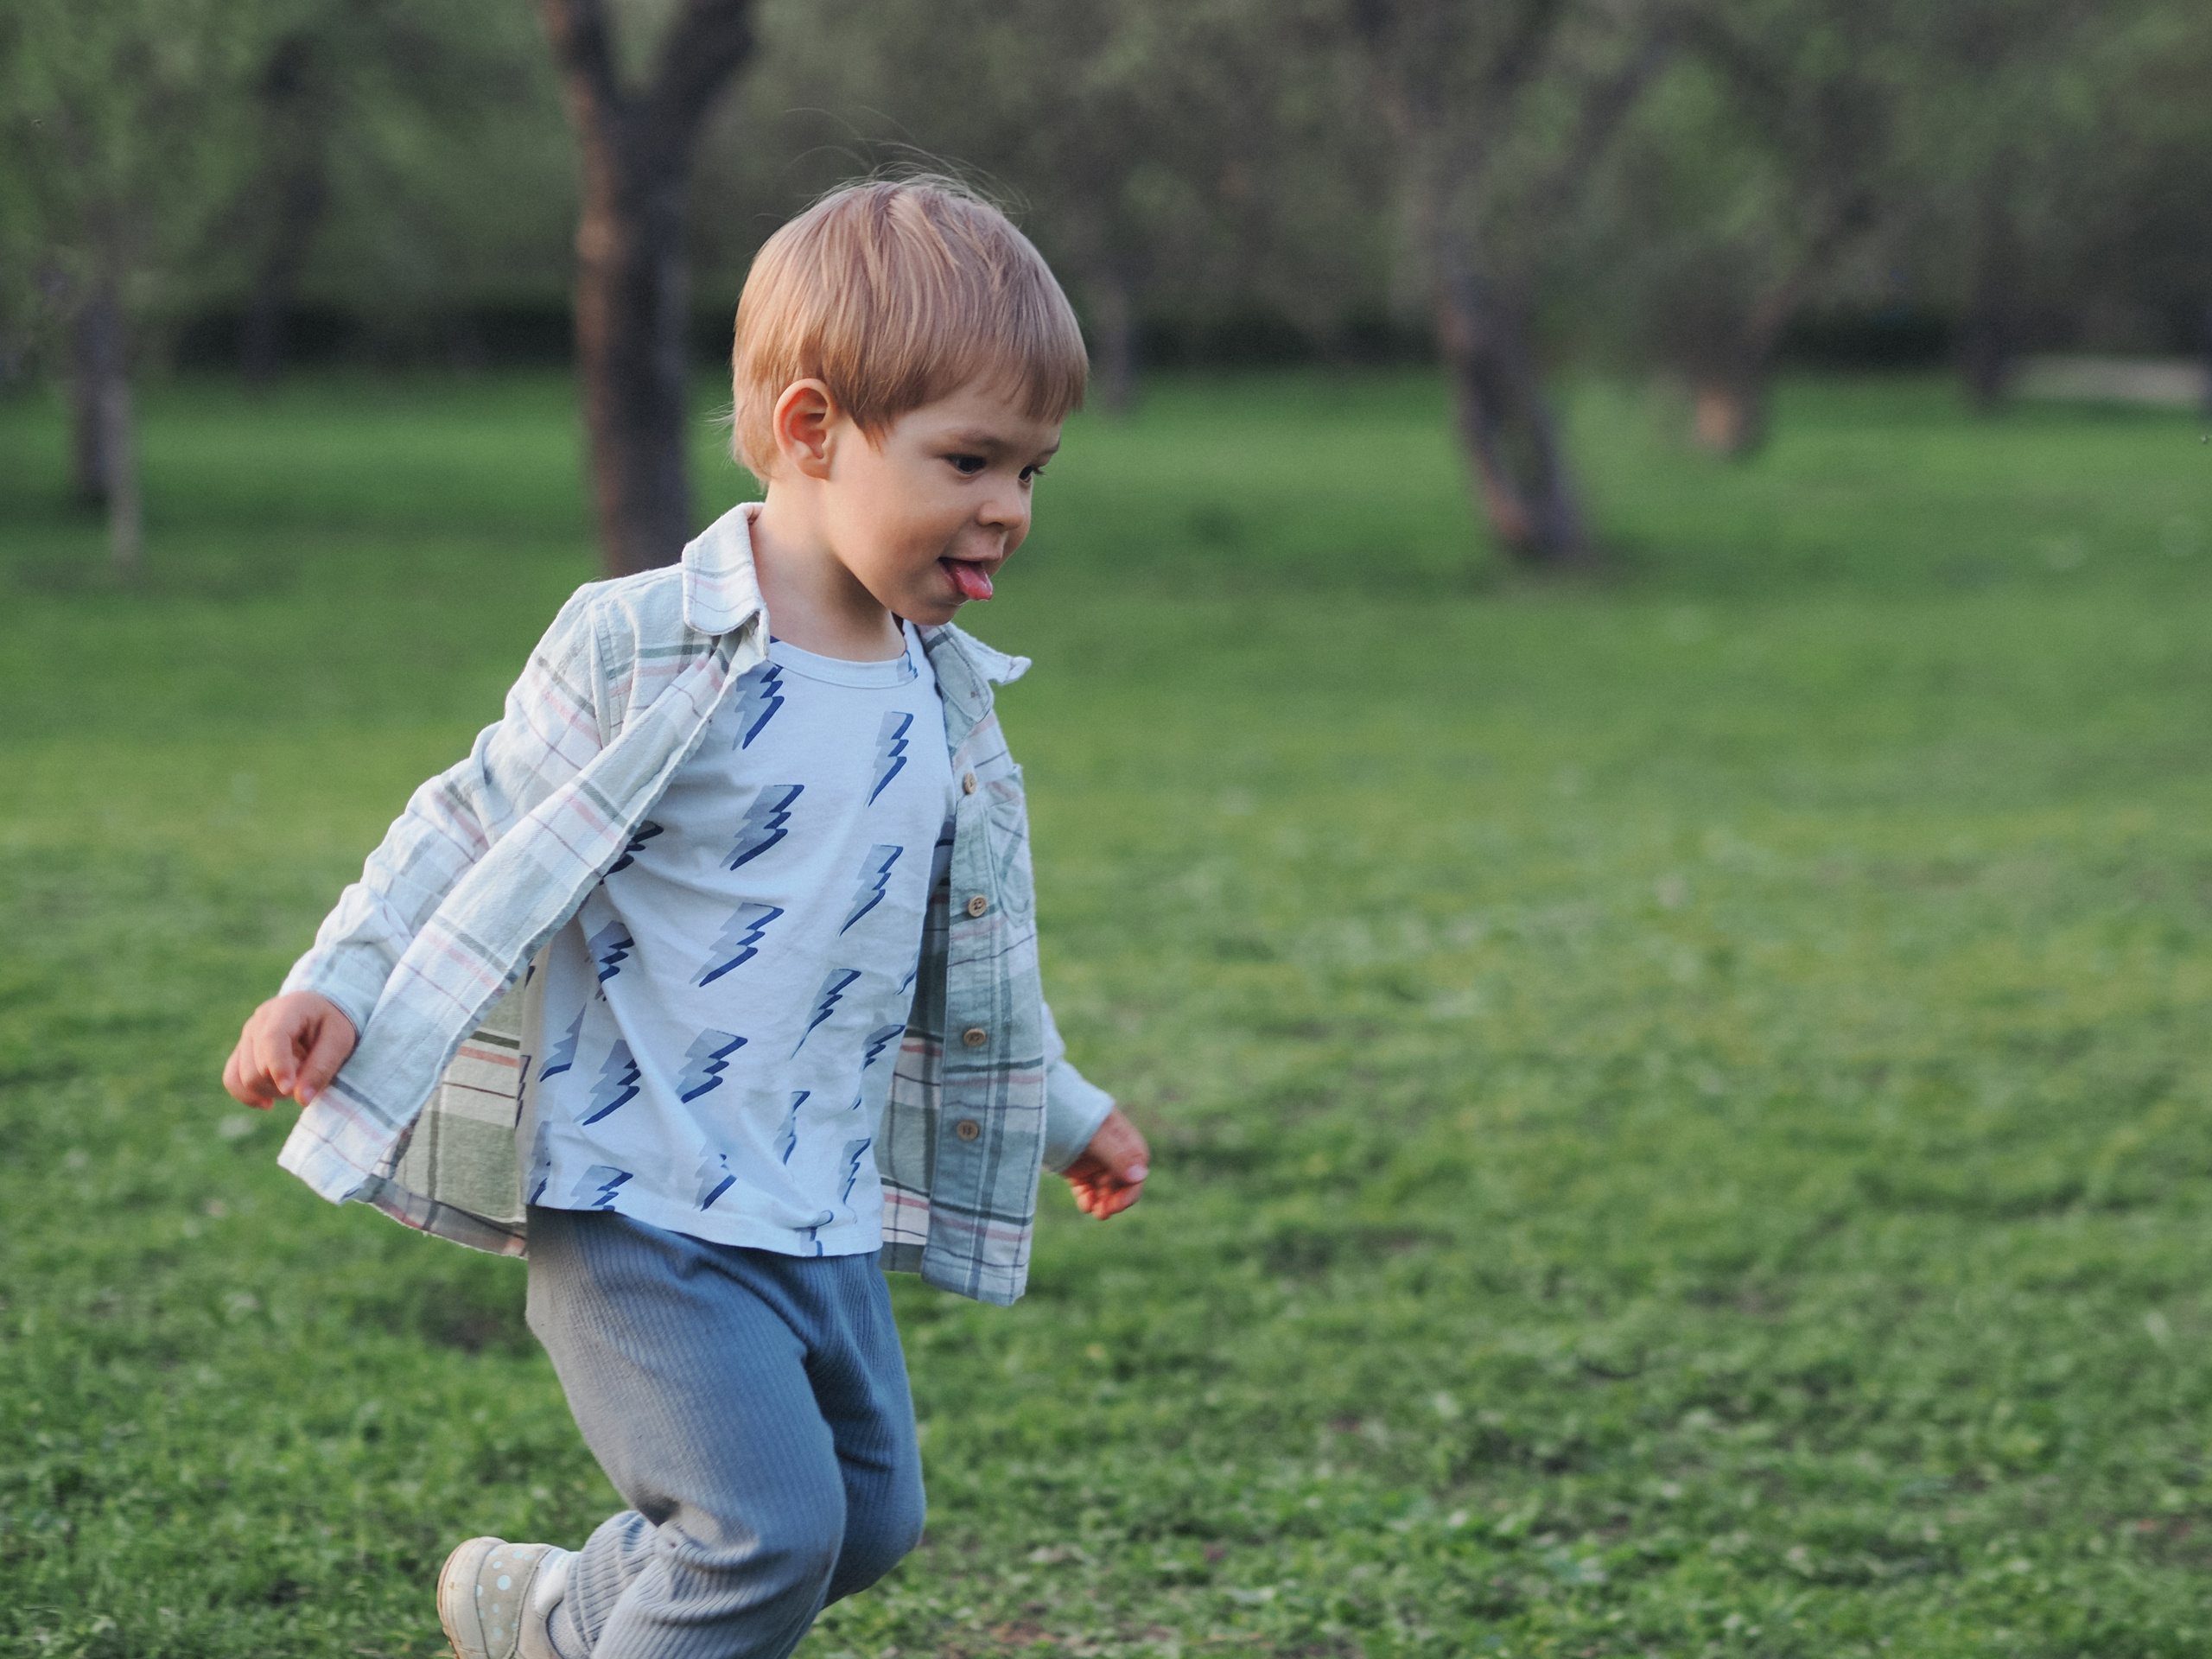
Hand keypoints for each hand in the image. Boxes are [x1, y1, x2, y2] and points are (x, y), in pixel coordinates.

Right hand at [222, 992, 357, 1109]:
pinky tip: (268, 1103)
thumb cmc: (332, 1024)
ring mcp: (247, 1035)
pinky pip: (232, 1079)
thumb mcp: (340, 1041)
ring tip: (294, 1084)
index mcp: (288, 1009)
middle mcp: (259, 1020)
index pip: (272, 1039)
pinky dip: (248, 1096)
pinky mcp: (241, 1051)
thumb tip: (302, 1099)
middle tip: (308, 1080)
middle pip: (256, 1066)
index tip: (290, 1090)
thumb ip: (322, 1068)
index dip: (279, 1067)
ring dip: (269, 1091)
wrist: (319, 1012)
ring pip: (242, 1076)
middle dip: (281, 1085)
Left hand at [1062, 1107, 1148, 1218]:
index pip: (1137, 1166)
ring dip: (1103, 1202)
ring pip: (1106, 1187)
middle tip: (1103, 1213)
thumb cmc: (1071, 1115)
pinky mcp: (1078, 1169)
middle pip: (1123, 1180)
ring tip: (1094, 1211)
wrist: (1041, 1110)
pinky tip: (1085, 1205)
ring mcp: (1095, 1160)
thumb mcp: (1095, 1136)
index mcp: (1122, 1137)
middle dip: (1116, 1198)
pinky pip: (1088, 1188)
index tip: (1118, 1204)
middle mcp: (1112, 1150)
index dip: (1131, 1188)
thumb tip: (1141, 1175)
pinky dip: (1088, 1199)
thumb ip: (1117, 1154)